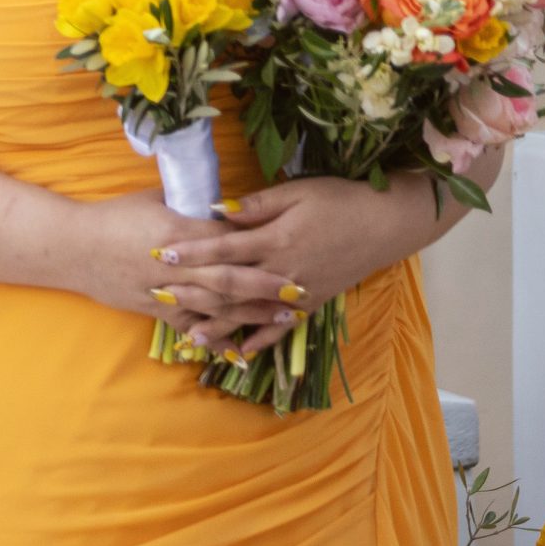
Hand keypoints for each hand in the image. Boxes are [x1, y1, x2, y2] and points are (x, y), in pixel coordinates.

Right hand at [66, 189, 295, 353]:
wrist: (72, 246)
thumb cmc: (113, 216)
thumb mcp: (152, 198)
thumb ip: (188, 203)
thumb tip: (222, 204)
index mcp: (176, 230)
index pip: (225, 240)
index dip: (258, 246)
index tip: (290, 247)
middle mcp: (175, 264)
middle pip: (228, 278)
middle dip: (267, 286)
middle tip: (301, 291)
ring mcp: (165, 290)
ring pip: (216, 305)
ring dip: (253, 313)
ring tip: (285, 317)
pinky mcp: (155, 309)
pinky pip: (190, 326)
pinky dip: (215, 339)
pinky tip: (240, 351)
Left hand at [156, 177, 429, 350]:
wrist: (386, 224)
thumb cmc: (338, 200)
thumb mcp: (295, 193)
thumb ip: (256, 206)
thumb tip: (217, 211)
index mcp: (275, 240)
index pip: (223, 248)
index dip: (191, 252)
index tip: (159, 254)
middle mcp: (283, 271)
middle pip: (231, 285)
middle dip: (193, 291)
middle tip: (159, 296)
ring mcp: (299, 291)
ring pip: (252, 312)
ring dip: (221, 324)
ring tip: (190, 336)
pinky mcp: (313, 302)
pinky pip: (284, 327)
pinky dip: (264, 340)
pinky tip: (243, 352)